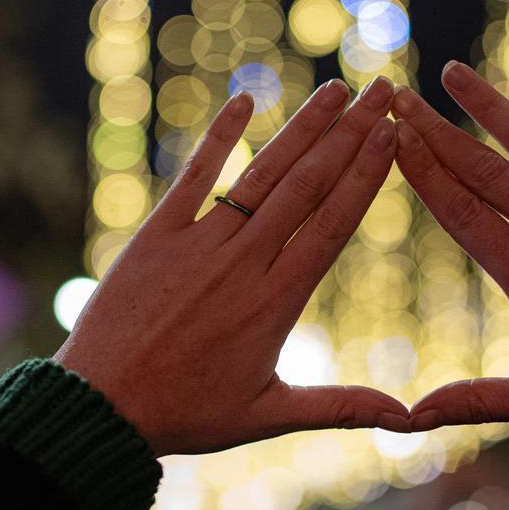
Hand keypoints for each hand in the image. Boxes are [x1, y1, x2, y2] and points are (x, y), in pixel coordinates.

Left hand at [55, 77, 410, 454]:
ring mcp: (198, 243)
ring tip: (336, 90)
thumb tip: (409, 420)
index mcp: (275, 302)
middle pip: (307, 186)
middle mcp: (242, 262)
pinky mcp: (156, 234)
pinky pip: (194, 176)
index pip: (332, 224)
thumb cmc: (186, 414)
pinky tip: (247, 99)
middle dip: (349, 134)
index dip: (365, 174)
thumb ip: (341, 406)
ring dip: (302, 128)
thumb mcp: (268, 415)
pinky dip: (219, 136)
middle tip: (381, 92)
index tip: (392, 134)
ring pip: (261, 174)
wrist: (99, 407)